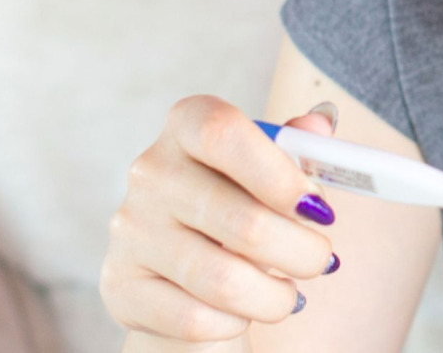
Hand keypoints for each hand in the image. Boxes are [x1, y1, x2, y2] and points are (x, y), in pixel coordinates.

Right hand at [101, 96, 340, 347]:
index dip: (278, 174)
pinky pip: (195, 318)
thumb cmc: (239, 204)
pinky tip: (245, 310)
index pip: (224, 133)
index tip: (317, 208)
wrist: (183, 267)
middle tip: (321, 260)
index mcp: (186, 125)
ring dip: (275, 296)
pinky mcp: (121, 286)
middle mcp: (150, 171)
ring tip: (290, 293)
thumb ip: (297, 146)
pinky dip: (235, 321)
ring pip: (224, 280)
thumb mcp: (270, 167)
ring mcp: (130, 230)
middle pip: (243, 220)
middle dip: (301, 251)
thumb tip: (320, 121)